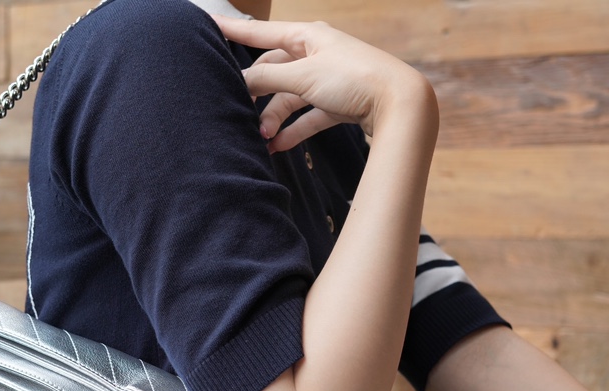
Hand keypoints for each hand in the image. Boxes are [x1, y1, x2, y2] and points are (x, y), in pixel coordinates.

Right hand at [212, 16, 434, 151]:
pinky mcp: (337, 103)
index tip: (209, 26)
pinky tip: (278, 146)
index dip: (234, 31)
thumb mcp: (303, 76)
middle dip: (254, 92)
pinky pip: (306, 116)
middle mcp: (316, 54)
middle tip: (235, 109)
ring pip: (288, 97)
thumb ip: (267, 78)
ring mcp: (327, 79)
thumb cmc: (354, 79)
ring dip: (272, 117)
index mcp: (308, 36)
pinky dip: (292, 130)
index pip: (261, 32)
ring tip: (260, 137)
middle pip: (273, 70)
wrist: (399, 103)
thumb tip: (241, 82)